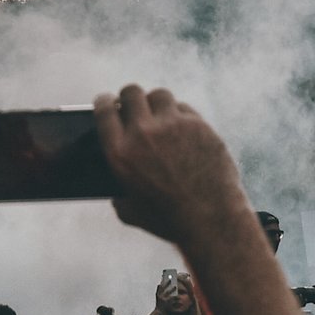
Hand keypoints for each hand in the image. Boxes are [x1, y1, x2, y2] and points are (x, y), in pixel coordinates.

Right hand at [92, 86, 243, 247]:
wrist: (211, 220)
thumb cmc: (169, 220)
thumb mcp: (130, 211)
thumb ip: (118, 193)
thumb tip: (117, 187)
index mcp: (119, 153)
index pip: (103, 111)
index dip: (103, 102)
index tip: (106, 101)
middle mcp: (143, 133)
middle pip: (131, 93)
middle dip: (129, 97)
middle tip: (133, 104)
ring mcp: (173, 125)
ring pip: (159, 95)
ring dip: (156, 103)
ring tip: (159, 115)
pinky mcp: (198, 125)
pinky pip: (184, 109)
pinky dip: (180, 116)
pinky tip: (183, 129)